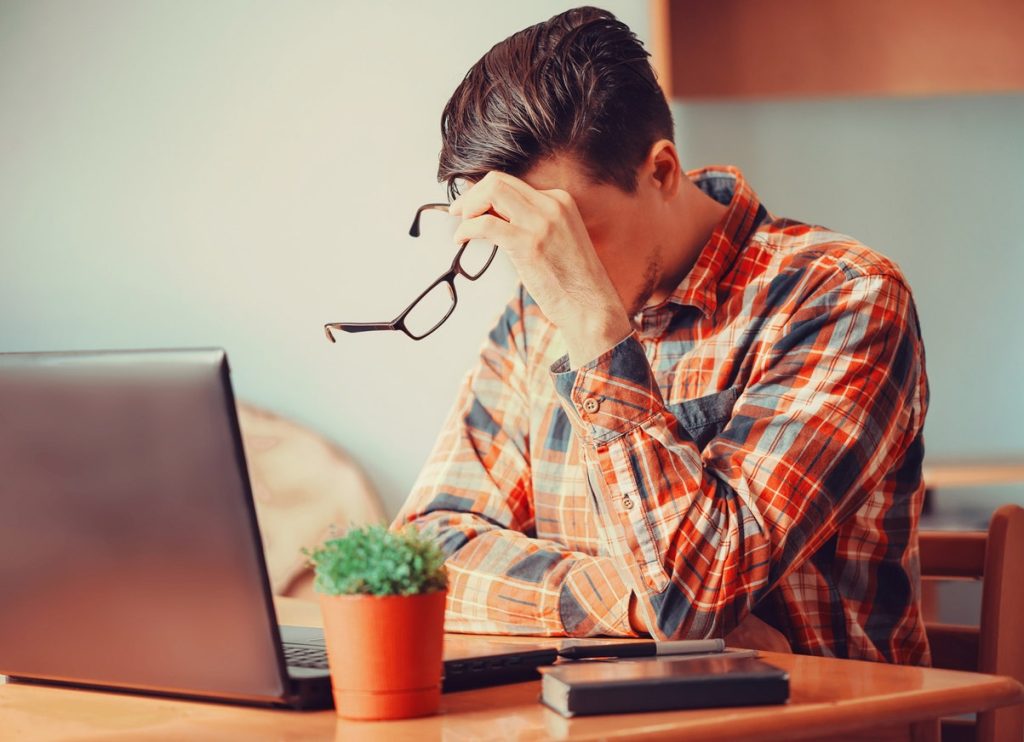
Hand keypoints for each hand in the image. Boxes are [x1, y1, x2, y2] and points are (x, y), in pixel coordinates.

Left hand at [450, 172, 631, 367]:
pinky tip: (462, 240)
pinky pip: (485, 224)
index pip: (512, 183)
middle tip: (458, 212)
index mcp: (560, 200)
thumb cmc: (572, 281)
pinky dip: (467, 229)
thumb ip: (529, 223)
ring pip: (491, 192)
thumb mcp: (556, 239)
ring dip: (468, 207)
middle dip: (472, 194)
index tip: (472, 207)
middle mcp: (551, 205)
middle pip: (498, 181)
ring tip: (460, 225)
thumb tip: (491, 214)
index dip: (485, 193)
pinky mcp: (528, 245)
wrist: (592, 306)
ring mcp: (540, 223)